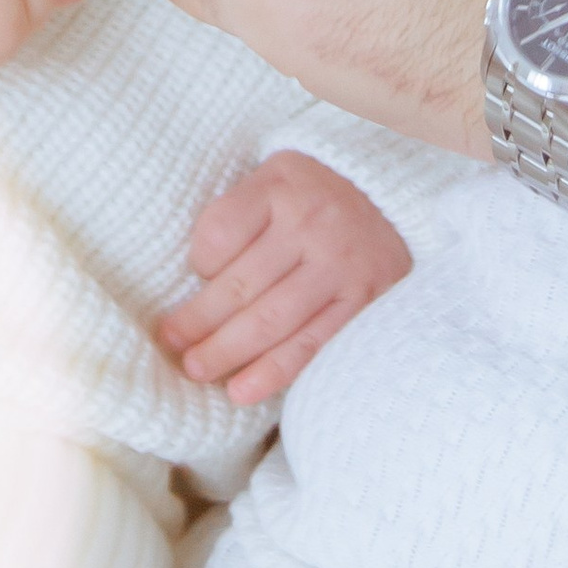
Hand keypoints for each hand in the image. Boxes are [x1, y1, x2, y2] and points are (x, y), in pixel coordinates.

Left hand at [157, 154, 413, 407]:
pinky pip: (312, 344)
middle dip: (198, 322)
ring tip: (197, 369)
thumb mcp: (274, 176)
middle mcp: (310, 224)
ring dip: (226, 352)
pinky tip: (243, 390)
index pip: (221, 233)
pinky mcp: (363, 300)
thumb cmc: (316, 192)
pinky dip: (274, 372)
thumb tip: (197, 282)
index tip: (196, 275)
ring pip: (271, 320)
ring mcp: (339, 266)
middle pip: (240, 284)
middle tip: (172, 345)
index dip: (198, 262)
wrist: (395, 195)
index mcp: (279, 185)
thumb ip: (240, 217)